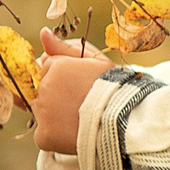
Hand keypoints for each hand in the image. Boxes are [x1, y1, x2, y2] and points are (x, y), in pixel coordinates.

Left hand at [32, 28, 112, 153]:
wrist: (128, 123)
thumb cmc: (116, 89)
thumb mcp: (96, 62)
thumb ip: (66, 47)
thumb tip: (43, 32)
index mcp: (56, 66)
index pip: (47, 67)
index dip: (65, 76)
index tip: (82, 85)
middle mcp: (45, 88)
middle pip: (42, 89)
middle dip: (57, 95)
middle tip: (84, 103)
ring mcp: (42, 113)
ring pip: (41, 112)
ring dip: (55, 115)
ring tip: (82, 119)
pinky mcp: (43, 136)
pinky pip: (44, 134)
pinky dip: (56, 135)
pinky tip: (75, 132)